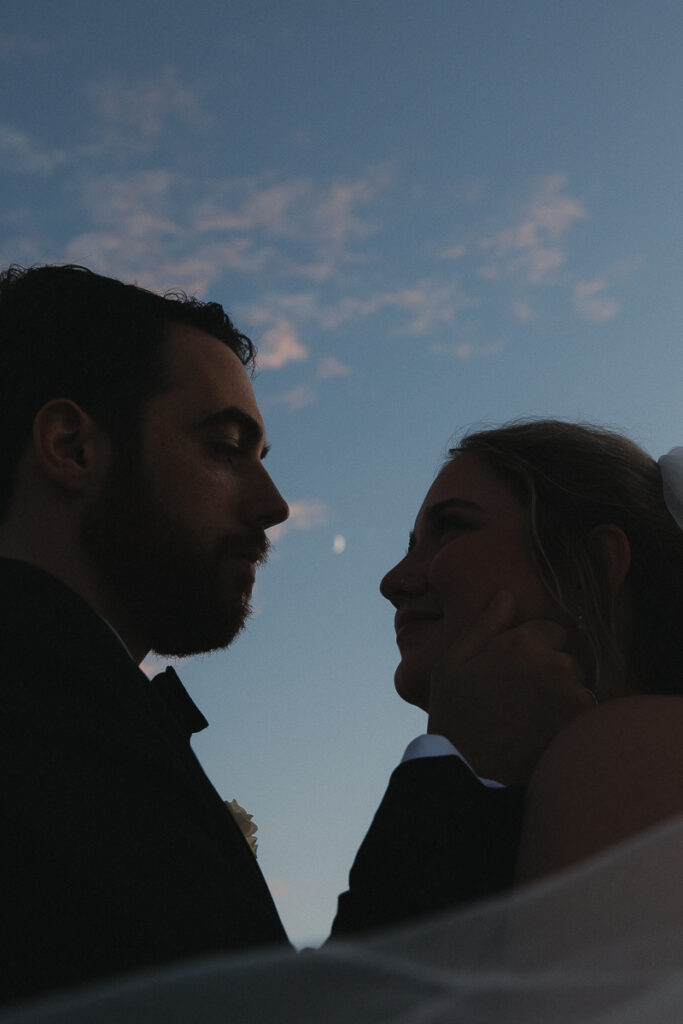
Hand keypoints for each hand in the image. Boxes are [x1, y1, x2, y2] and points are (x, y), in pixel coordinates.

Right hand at [427, 591, 595, 785]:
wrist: (470, 771)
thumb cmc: (455, 715)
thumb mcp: (453, 663)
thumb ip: (485, 624)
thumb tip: (506, 595)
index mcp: (521, 643)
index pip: (550, 630)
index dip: (533, 649)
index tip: (514, 670)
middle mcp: (554, 663)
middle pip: (566, 657)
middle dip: (549, 671)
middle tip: (519, 697)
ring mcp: (573, 695)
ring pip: (577, 685)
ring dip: (561, 696)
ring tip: (529, 719)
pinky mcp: (583, 724)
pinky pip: (584, 711)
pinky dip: (568, 719)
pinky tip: (541, 733)